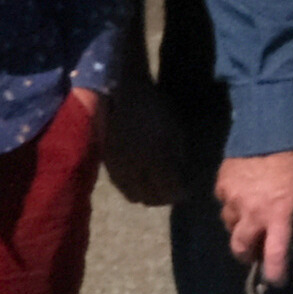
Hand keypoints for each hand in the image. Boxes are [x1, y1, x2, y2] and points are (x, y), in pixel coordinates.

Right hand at [97, 83, 201, 207]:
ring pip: (133, 196)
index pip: (169, 190)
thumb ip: (177, 157)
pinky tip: (139, 181)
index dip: (178, 195)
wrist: (126, 94)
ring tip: (154, 189)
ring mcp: (119, 166)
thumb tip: (179, 177)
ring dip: (145, 196)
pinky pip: (120, 186)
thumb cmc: (156, 109)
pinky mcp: (107, 163)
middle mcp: (136, 167)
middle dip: (162, 199)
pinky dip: (131, 188)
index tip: (184, 192)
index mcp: (157, 157)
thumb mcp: (176, 131)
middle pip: (149, 198)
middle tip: (170, 193)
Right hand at [216, 149, 292, 287]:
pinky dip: (234, 204)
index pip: (274, 256)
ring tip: (252, 219)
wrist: (275, 124)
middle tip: (257, 253)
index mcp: (279, 216)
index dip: (275, 274)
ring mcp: (233, 198)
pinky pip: (225, 202)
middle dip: (248, 255)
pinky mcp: (222, 183)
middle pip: (240, 248)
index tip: (277, 281)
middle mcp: (252, 213)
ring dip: (241, 228)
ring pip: (230, 225)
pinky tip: (245, 194)